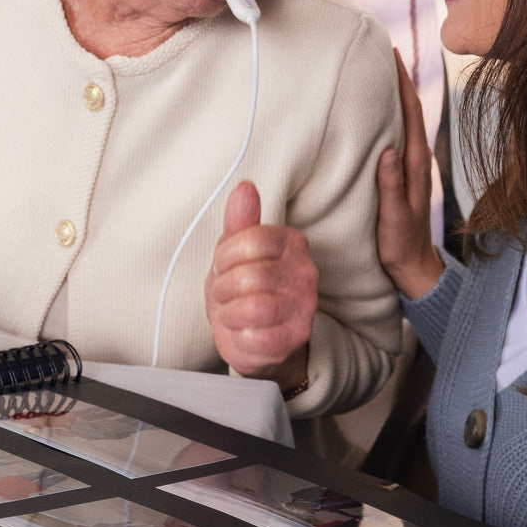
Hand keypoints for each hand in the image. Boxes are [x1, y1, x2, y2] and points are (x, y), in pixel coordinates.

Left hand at [204, 181, 315, 392]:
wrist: (255, 334)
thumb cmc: (242, 289)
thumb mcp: (235, 251)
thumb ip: (240, 220)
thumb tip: (245, 188)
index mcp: (291, 242)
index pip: (249, 240)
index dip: (224, 257)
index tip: (222, 266)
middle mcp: (305, 272)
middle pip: (248, 277)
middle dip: (223, 289)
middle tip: (225, 293)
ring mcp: (305, 306)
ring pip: (252, 309)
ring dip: (230, 314)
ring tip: (232, 312)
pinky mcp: (297, 337)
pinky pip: (256, 337)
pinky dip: (239, 336)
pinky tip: (244, 331)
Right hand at [376, 51, 444, 298]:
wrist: (414, 267)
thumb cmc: (400, 245)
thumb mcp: (393, 218)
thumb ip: (390, 186)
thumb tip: (388, 150)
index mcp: (415, 165)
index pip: (409, 113)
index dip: (401, 82)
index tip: (392, 54)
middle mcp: (415, 159)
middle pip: (409, 108)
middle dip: (399, 78)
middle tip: (383, 49)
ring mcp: (410, 165)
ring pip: (403, 119)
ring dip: (394, 93)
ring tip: (380, 70)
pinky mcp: (403, 172)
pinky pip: (397, 133)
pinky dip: (391, 114)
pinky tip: (379, 109)